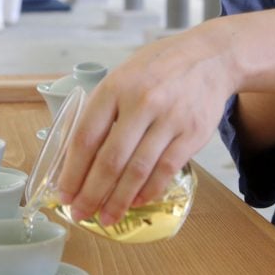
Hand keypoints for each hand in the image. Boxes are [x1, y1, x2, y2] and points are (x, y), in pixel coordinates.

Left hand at [55, 21, 237, 226]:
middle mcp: (141, 102)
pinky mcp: (192, 133)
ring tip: (106, 218)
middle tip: (80, 213)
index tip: (64, 192)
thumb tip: (77, 157)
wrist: (210, 56)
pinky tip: (137, 201)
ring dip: (119, 200)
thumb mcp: (122, 76)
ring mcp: (169, 118)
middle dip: (91, 193)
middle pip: (110, 159)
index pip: (86, 137)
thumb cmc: (159, 68)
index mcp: (115, 87)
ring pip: (138, 170)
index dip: (72, 171)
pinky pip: (166, 170)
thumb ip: (102, 111)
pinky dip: (149, 190)